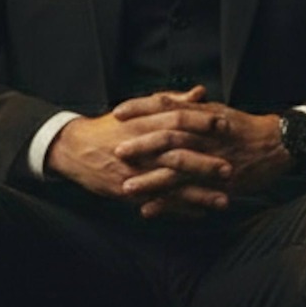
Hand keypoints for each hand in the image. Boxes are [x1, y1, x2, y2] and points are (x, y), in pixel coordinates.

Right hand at [45, 88, 232, 213]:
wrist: (75, 149)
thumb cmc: (111, 127)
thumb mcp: (138, 109)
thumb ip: (170, 100)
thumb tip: (200, 92)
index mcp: (142, 123)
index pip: (176, 119)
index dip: (202, 122)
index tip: (226, 125)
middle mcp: (140, 147)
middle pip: (176, 154)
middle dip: (205, 163)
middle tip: (230, 168)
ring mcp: (135, 171)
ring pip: (170, 183)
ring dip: (198, 194)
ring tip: (223, 201)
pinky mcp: (128, 191)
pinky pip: (158, 202)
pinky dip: (180, 209)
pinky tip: (200, 213)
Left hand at [110, 89, 290, 218]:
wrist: (278, 145)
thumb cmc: (244, 127)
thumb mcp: (217, 111)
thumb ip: (191, 107)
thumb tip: (166, 100)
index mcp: (203, 116)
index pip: (166, 107)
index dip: (140, 109)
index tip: (116, 112)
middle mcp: (206, 136)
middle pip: (169, 138)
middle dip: (142, 145)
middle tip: (117, 151)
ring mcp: (213, 161)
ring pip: (178, 170)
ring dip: (151, 180)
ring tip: (127, 187)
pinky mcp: (220, 183)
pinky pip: (191, 195)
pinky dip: (169, 204)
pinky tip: (149, 210)